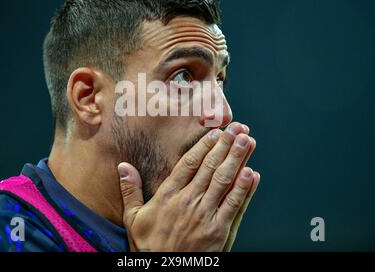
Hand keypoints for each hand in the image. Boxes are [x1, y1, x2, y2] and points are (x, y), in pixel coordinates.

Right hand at [117, 122, 259, 250]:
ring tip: (248, 141)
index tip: (215, 132)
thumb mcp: (133, 218)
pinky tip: (252, 173)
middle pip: (211, 167)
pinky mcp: (220, 231)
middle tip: (237, 128)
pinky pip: (235, 205)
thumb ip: (131, 190)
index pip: (190, 164)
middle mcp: (189, 201)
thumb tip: (123, 166)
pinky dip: (245, 189)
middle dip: (226, 145)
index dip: (204, 146)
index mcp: (169, 196)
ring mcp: (206, 216)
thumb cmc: (149, 246)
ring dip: (238, 159)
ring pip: (225, 181)